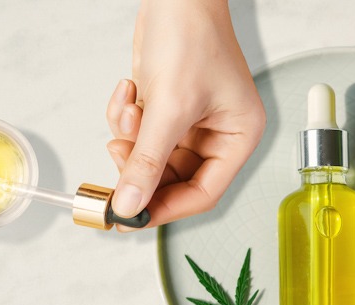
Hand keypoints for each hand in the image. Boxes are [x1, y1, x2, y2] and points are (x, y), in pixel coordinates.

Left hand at [105, 0, 264, 228]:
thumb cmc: (191, 37)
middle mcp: (217, 134)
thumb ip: (147, 162)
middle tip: (117, 167)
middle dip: (140, 170)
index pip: (203, 192)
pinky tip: (127, 92)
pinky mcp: (166, 108)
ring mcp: (189, 122)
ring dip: (130, 141)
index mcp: (237, 137)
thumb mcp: (168, 108)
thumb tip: (130, 206)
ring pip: (151, 156)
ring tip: (128, 113)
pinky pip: (140, 133)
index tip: (131, 218)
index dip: (165, 208)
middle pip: (172, 178)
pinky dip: (125, 119)